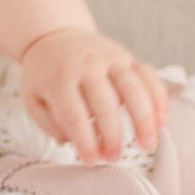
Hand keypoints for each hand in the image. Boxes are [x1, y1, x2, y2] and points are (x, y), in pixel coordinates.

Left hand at [18, 27, 170, 164]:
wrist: (54, 35)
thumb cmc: (45, 74)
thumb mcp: (32, 96)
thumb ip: (49, 122)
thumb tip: (74, 142)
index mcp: (59, 77)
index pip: (74, 114)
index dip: (85, 141)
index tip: (91, 160)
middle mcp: (85, 65)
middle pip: (105, 104)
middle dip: (112, 136)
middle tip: (113, 158)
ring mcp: (108, 57)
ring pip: (133, 88)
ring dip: (144, 120)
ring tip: (147, 145)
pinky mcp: (126, 55)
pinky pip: (148, 75)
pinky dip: (158, 98)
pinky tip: (161, 121)